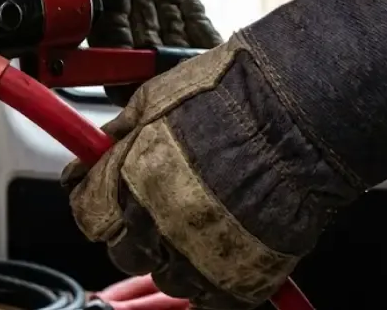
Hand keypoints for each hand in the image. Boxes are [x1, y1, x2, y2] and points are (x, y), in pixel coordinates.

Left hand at [61, 5, 375, 309]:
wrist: (299, 115)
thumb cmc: (232, 97)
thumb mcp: (153, 99)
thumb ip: (121, 133)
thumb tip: (99, 147)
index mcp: (127, 181)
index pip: (86, 215)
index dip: (93, 204)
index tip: (101, 198)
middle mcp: (155, 224)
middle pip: (123, 252)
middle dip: (131, 232)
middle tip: (153, 210)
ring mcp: (199, 254)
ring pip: (166, 279)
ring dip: (172, 258)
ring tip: (196, 226)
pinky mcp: (242, 276)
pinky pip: (213, 298)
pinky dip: (213, 281)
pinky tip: (223, 251)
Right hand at [83, 0, 239, 101]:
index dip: (93, 37)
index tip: (103, 69)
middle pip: (116, 21)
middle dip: (130, 60)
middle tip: (151, 93)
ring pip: (147, 24)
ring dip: (160, 55)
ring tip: (180, 85)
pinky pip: (178, 14)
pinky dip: (189, 37)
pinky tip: (203, 58)